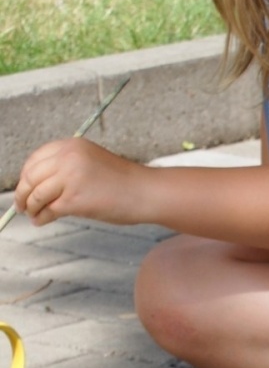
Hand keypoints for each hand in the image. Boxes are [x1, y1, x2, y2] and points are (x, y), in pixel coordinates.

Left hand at [14, 138, 146, 225]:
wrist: (147, 192)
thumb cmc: (125, 182)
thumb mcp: (91, 163)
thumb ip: (67, 167)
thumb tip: (39, 186)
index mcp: (71, 146)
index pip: (35, 159)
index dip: (26, 176)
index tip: (26, 188)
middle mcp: (67, 158)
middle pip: (31, 177)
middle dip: (23, 193)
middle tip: (22, 205)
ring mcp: (70, 178)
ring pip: (36, 195)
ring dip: (30, 207)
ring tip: (32, 215)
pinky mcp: (74, 200)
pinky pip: (48, 210)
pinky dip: (42, 218)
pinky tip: (42, 221)